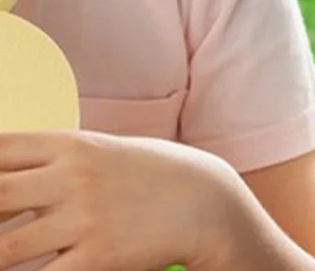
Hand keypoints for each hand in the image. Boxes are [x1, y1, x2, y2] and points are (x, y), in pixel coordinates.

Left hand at [0, 131, 240, 270]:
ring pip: (4, 250)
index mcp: (73, 145)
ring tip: (4, 257)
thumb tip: (1, 188)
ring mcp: (85, 219)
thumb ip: (52, 164)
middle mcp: (74, 177)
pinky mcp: (98, 258)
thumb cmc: (147, 176)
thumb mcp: (102, 153)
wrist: (205, 201)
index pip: (0, 147)